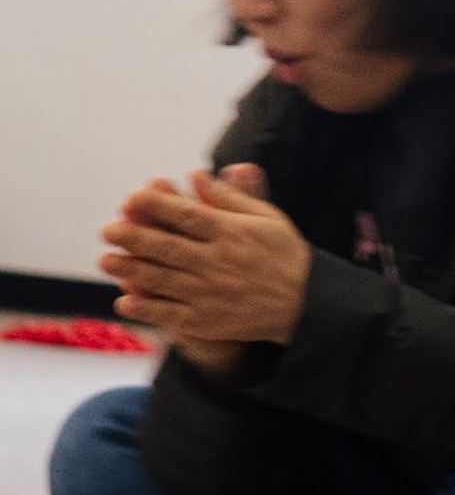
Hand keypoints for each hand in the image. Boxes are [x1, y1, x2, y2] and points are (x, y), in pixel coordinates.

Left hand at [101, 164, 307, 357]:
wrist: (308, 305)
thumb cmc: (284, 255)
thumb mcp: (267, 218)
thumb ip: (228, 198)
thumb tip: (194, 174)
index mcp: (233, 234)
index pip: (188, 215)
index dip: (158, 204)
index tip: (133, 197)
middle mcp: (219, 263)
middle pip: (167, 246)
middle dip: (134, 236)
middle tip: (108, 230)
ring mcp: (211, 293)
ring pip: (162, 280)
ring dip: (130, 270)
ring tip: (106, 261)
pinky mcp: (208, 320)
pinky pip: (169, 314)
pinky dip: (145, 309)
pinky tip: (124, 302)